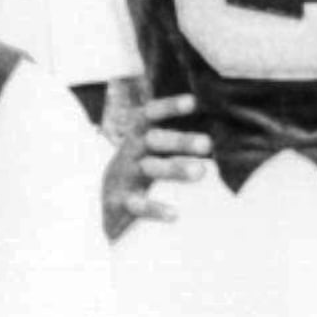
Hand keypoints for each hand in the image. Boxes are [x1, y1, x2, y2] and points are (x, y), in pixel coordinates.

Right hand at [99, 88, 213, 235]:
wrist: (103, 204)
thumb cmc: (137, 173)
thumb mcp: (150, 151)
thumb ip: (175, 141)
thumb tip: (213, 134)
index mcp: (138, 137)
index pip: (150, 116)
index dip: (168, 107)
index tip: (192, 102)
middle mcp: (130, 153)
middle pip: (153, 140)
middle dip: (180, 140)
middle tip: (207, 143)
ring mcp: (124, 177)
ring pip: (149, 168)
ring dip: (175, 168)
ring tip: (201, 172)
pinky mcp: (119, 203)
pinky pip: (137, 205)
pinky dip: (155, 209)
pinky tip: (174, 214)